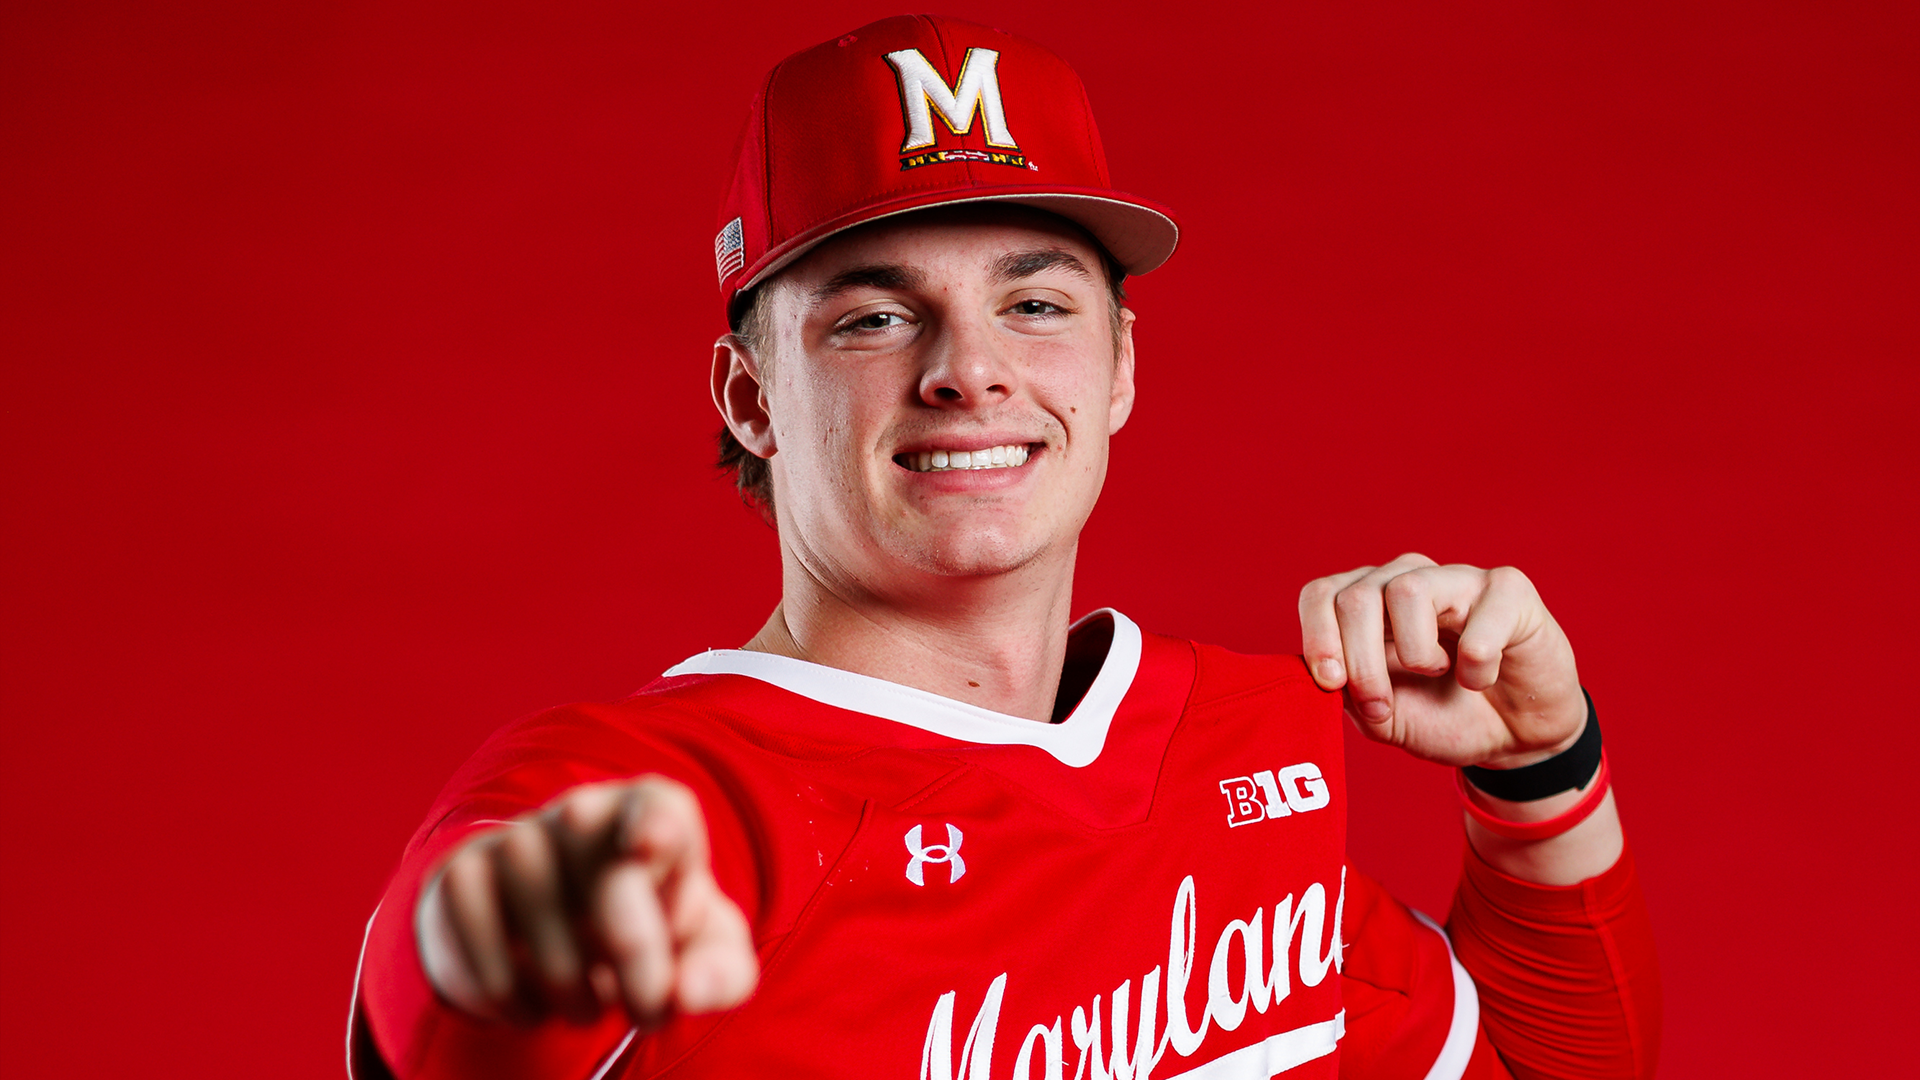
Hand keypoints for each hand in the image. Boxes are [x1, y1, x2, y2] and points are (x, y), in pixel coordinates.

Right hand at [416, 776, 758, 1026]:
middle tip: (649, 1007)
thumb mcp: (701, 955)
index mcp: (655, 814)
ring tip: (592, 1005)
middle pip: (605, 867)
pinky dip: (513, 993)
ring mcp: (518, 838)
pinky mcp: (462, 876)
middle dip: (633, 948)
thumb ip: (719, 972)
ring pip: (540, 907)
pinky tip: (536, 1004)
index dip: (658, 824)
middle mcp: (585, 811)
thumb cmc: (653, 935)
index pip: (661, 806)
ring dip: (572, 984)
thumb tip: (687, 992)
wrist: (561, 942)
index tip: (651, 846)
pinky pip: (482, 940)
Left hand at [1298, 553, 1584, 768]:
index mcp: (1368, 603)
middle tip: (1382, 707)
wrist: (1515, 737)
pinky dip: (1475, 666)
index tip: (1331, 683)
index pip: (1321, 595)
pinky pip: (1476, 623)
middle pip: (1355, 598)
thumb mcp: (1383, 718)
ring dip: (1415, 654)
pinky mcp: (1508, 590)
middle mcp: (1407, 579)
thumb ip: (1346, 693)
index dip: (1317, 637)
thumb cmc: (1445, 716)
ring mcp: (1457, 578)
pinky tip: (1481, 678)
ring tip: (1438, 674)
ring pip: (1406, 591)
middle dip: (1361, 664)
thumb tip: (1318, 674)